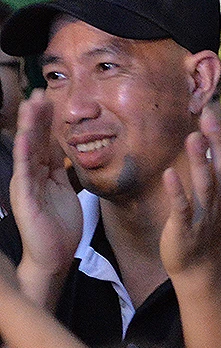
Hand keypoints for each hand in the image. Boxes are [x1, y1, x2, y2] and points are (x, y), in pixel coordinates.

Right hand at [10, 92, 81, 284]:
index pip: (44, 141)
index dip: (46, 120)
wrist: (54, 255)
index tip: (49, 98)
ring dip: (28, 127)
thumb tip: (69, 151)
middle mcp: (31, 175)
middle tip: (38, 92)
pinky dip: (24, 155)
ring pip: (26, 150)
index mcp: (43, 173)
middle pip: (34, 140)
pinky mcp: (25, 198)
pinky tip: (25, 139)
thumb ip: (63, 171)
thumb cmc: (60, 225)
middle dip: (36, 116)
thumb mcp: (65, 190)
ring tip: (29, 106)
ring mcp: (26, 185)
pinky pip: (24, 173)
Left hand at [159, 110, 220, 280]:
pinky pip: (182, 209)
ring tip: (193, 136)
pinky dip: (177, 191)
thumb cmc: (205, 229)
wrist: (199, 269)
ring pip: (204, 185)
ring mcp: (203, 216)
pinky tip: (169, 174)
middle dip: (217, 141)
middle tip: (210, 115)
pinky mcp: (184, 229)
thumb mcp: (220, 199)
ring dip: (199, 161)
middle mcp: (219, 202)